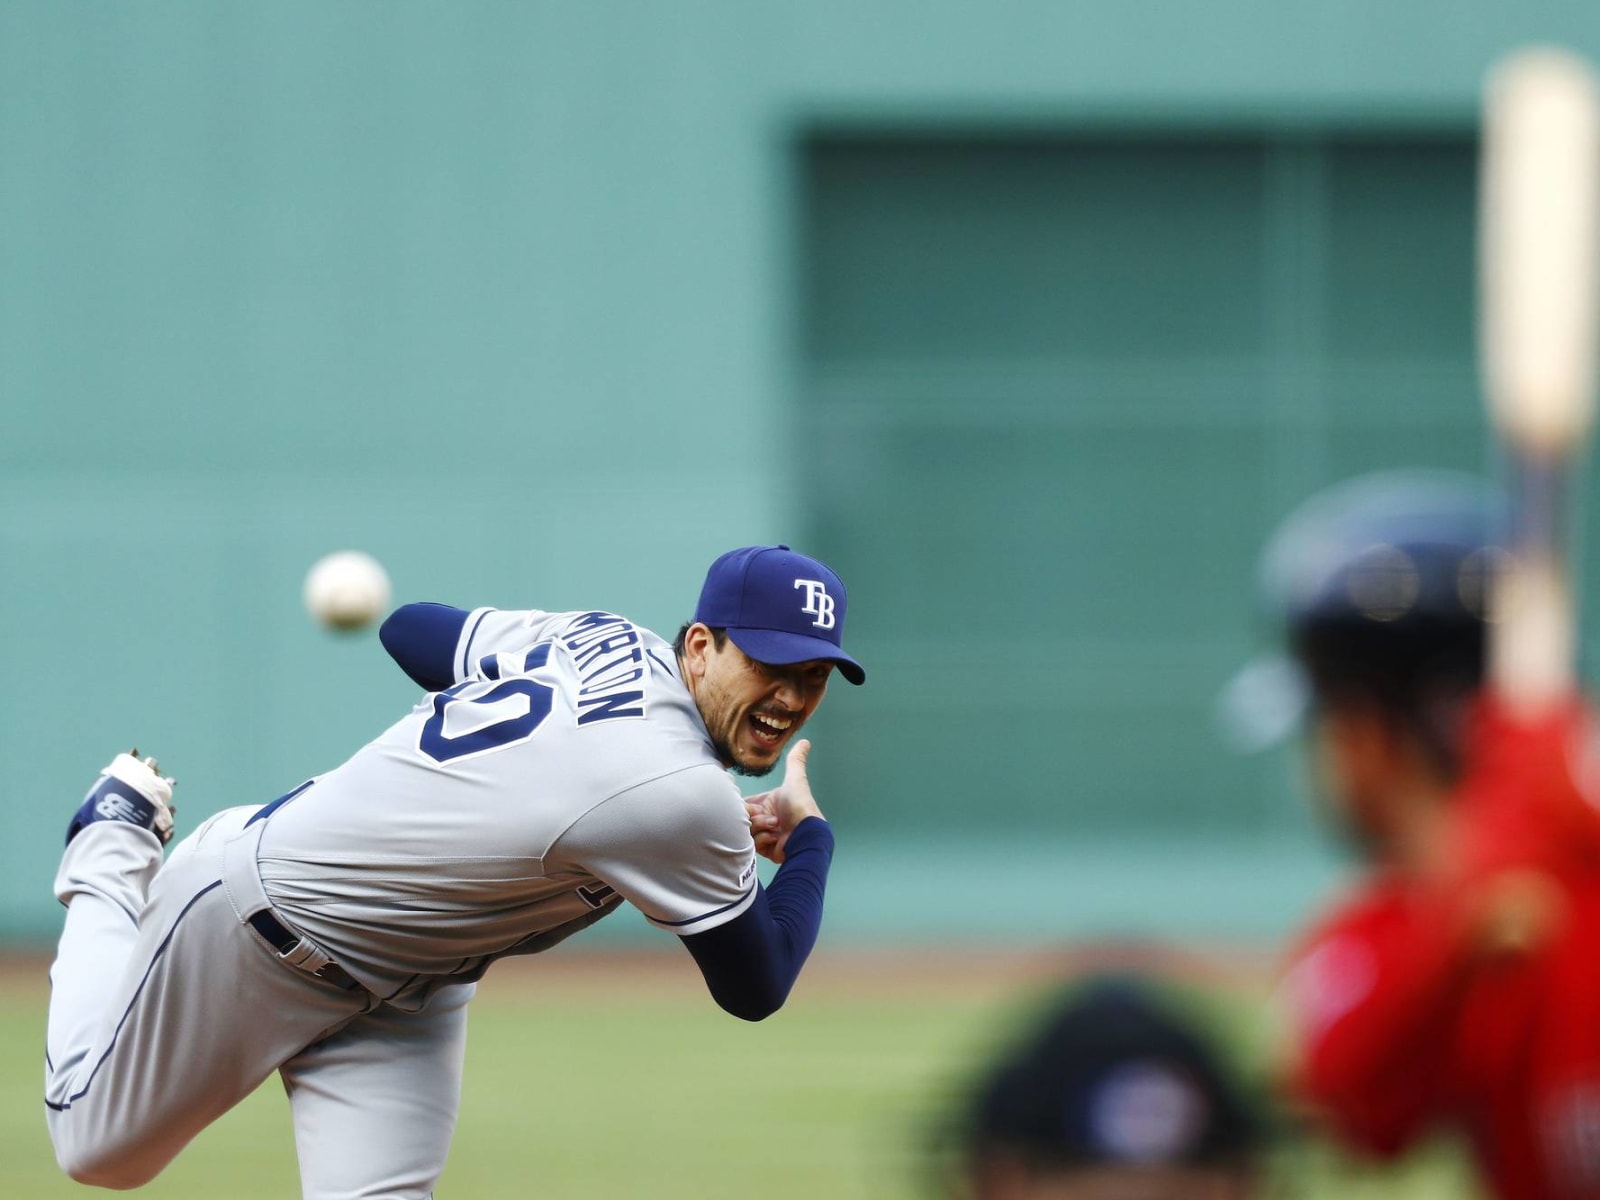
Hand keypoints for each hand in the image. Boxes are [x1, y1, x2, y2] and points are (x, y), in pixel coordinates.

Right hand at [744, 739, 823, 863]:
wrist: (806, 834)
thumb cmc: (800, 806)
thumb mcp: (795, 780)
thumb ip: (796, 761)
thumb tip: (805, 741)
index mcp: (770, 803)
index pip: (747, 804)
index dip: (746, 806)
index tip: (752, 807)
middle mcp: (767, 818)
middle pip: (745, 818)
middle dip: (754, 817)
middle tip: (767, 818)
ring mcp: (767, 835)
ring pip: (748, 830)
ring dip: (761, 828)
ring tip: (774, 828)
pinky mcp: (767, 850)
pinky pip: (755, 844)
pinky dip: (764, 840)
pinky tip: (775, 838)